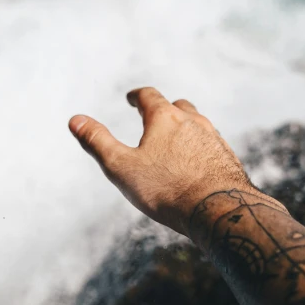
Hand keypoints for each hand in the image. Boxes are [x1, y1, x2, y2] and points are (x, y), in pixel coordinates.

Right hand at [69, 87, 253, 235]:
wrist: (218, 208)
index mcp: (165, 118)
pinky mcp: (228, 158)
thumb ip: (98, 142)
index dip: (138, 96)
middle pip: (179, 106)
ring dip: (186, 128)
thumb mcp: (122, 167)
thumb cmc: (167, 189)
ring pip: (199, 125)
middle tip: (155, 114)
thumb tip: (75, 120)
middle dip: (165, 109)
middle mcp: (194, 122)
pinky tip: (198, 161)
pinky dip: (201, 147)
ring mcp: (215, 139)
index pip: (150, 96)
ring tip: (176, 139)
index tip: (133, 98)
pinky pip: (212, 146)